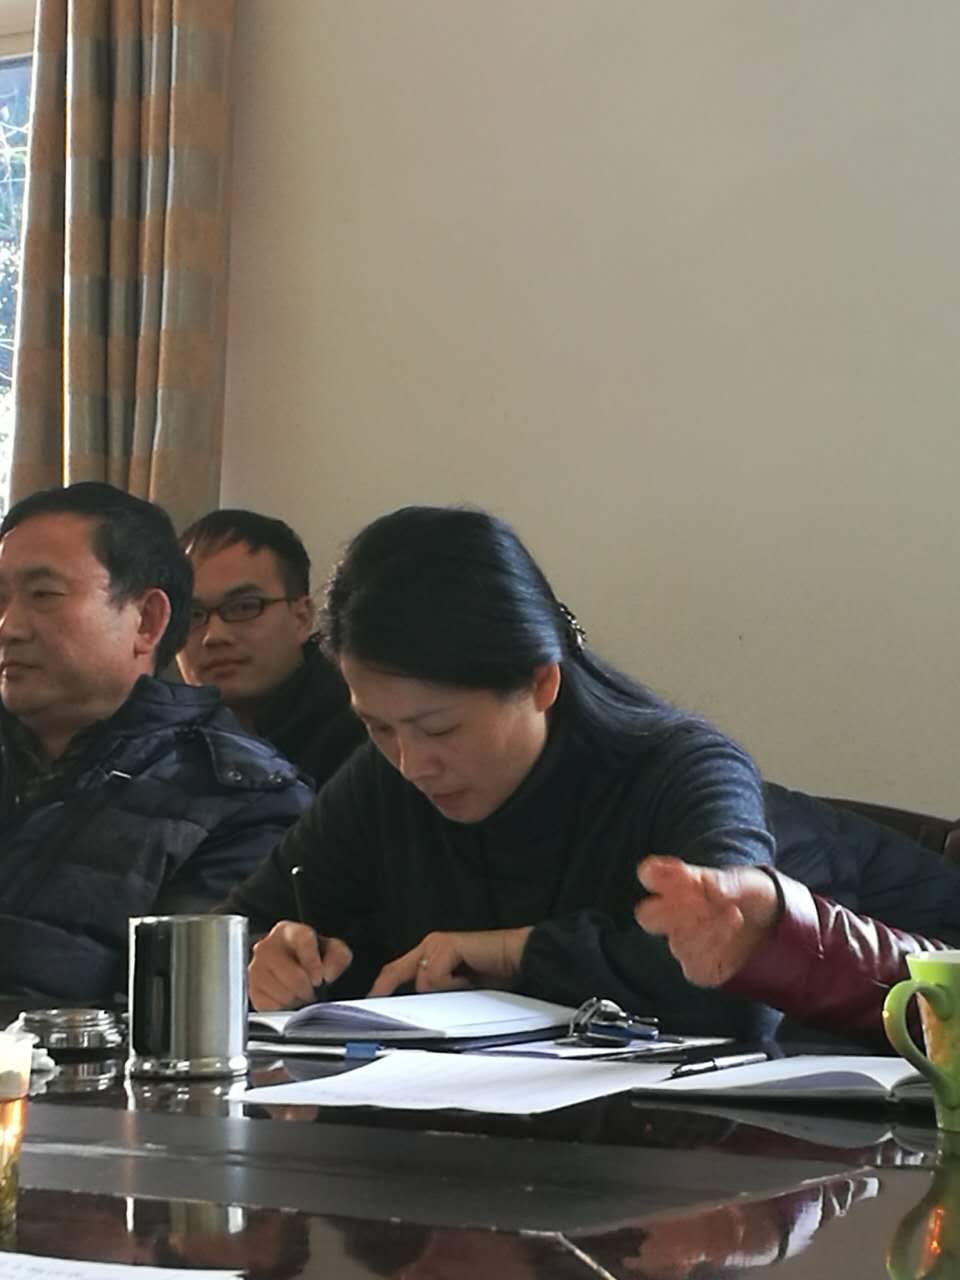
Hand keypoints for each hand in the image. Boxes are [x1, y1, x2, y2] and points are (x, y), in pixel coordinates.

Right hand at [248, 921, 352, 1009]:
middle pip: (292, 976)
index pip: (302, 941)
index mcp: (287, 931)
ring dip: (296, 999)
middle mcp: (266, 947)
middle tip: (312, 990)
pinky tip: (288, 999)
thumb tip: (327, 974)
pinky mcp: (251, 989)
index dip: (313, 962)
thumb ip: (337, 957)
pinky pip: (270, 1007)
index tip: (320, 978)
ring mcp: (255, 968)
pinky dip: (283, 1008)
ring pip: (282, 994)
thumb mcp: (334, 951)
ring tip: (300, 993)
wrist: (294, 965)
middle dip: (307, 988)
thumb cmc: (313, 956)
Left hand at [368, 927, 532, 996]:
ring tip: (467, 986)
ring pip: (421, 981)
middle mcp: (430, 945)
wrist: (520, 959)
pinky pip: (435, 977)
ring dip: (445, 991)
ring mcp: (436, 943)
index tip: (370, 1003)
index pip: (395, 970)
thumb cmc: (495, 974)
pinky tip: (470, 980)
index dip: (381, 987)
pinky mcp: (446, 945)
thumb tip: (416, 1012)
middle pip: (396, 971)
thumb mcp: (458, 990)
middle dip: (396, 992)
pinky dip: (453, 985)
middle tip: (415, 1005)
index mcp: (431, 954)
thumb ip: (438, 994)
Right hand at [634, 856, 778, 986]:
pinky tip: (730, 936)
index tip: (684, 873)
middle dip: (671, 910)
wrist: (775, 925)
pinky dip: (715, 951)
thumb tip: (714, 889)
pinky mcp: (700, 968)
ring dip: (706, 929)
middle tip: (701, 901)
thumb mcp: (747, 882)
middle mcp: (675, 916)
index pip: (650, 876)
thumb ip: (728, 882)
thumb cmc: (752, 896)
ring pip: (677, 942)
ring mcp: (684, 943)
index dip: (658, 875)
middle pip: (647, 916)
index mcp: (679, 886)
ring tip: (734, 915)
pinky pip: (695, 967)